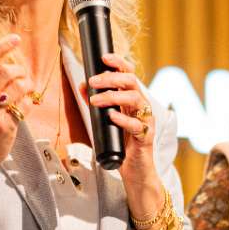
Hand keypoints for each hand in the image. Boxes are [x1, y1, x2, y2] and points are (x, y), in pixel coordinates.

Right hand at [0, 34, 29, 177]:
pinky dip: (28, 102)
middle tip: (22, 74)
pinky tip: (25, 104)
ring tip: (26, 88)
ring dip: (27, 84)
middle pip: (4, 72)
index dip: (1, 46)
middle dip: (19, 69)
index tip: (15, 39)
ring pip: (18, 87)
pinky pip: (24, 106)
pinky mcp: (5, 127)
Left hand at [85, 52, 160, 215]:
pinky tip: (111, 116)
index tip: (104, 57)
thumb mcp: (105, 121)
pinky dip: (123, 119)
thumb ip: (96, 104)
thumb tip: (82, 86)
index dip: (119, 63)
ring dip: (112, 96)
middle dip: (111, 78)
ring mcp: (145, 121)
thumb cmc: (121, 145)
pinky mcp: (146, 137)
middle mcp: (141, 106)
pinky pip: (137, 124)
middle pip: (132, 82)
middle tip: (93, 81)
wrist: (135, 172)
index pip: (129, 74)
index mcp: (133, 100)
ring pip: (134, 99)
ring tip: (95, 101)